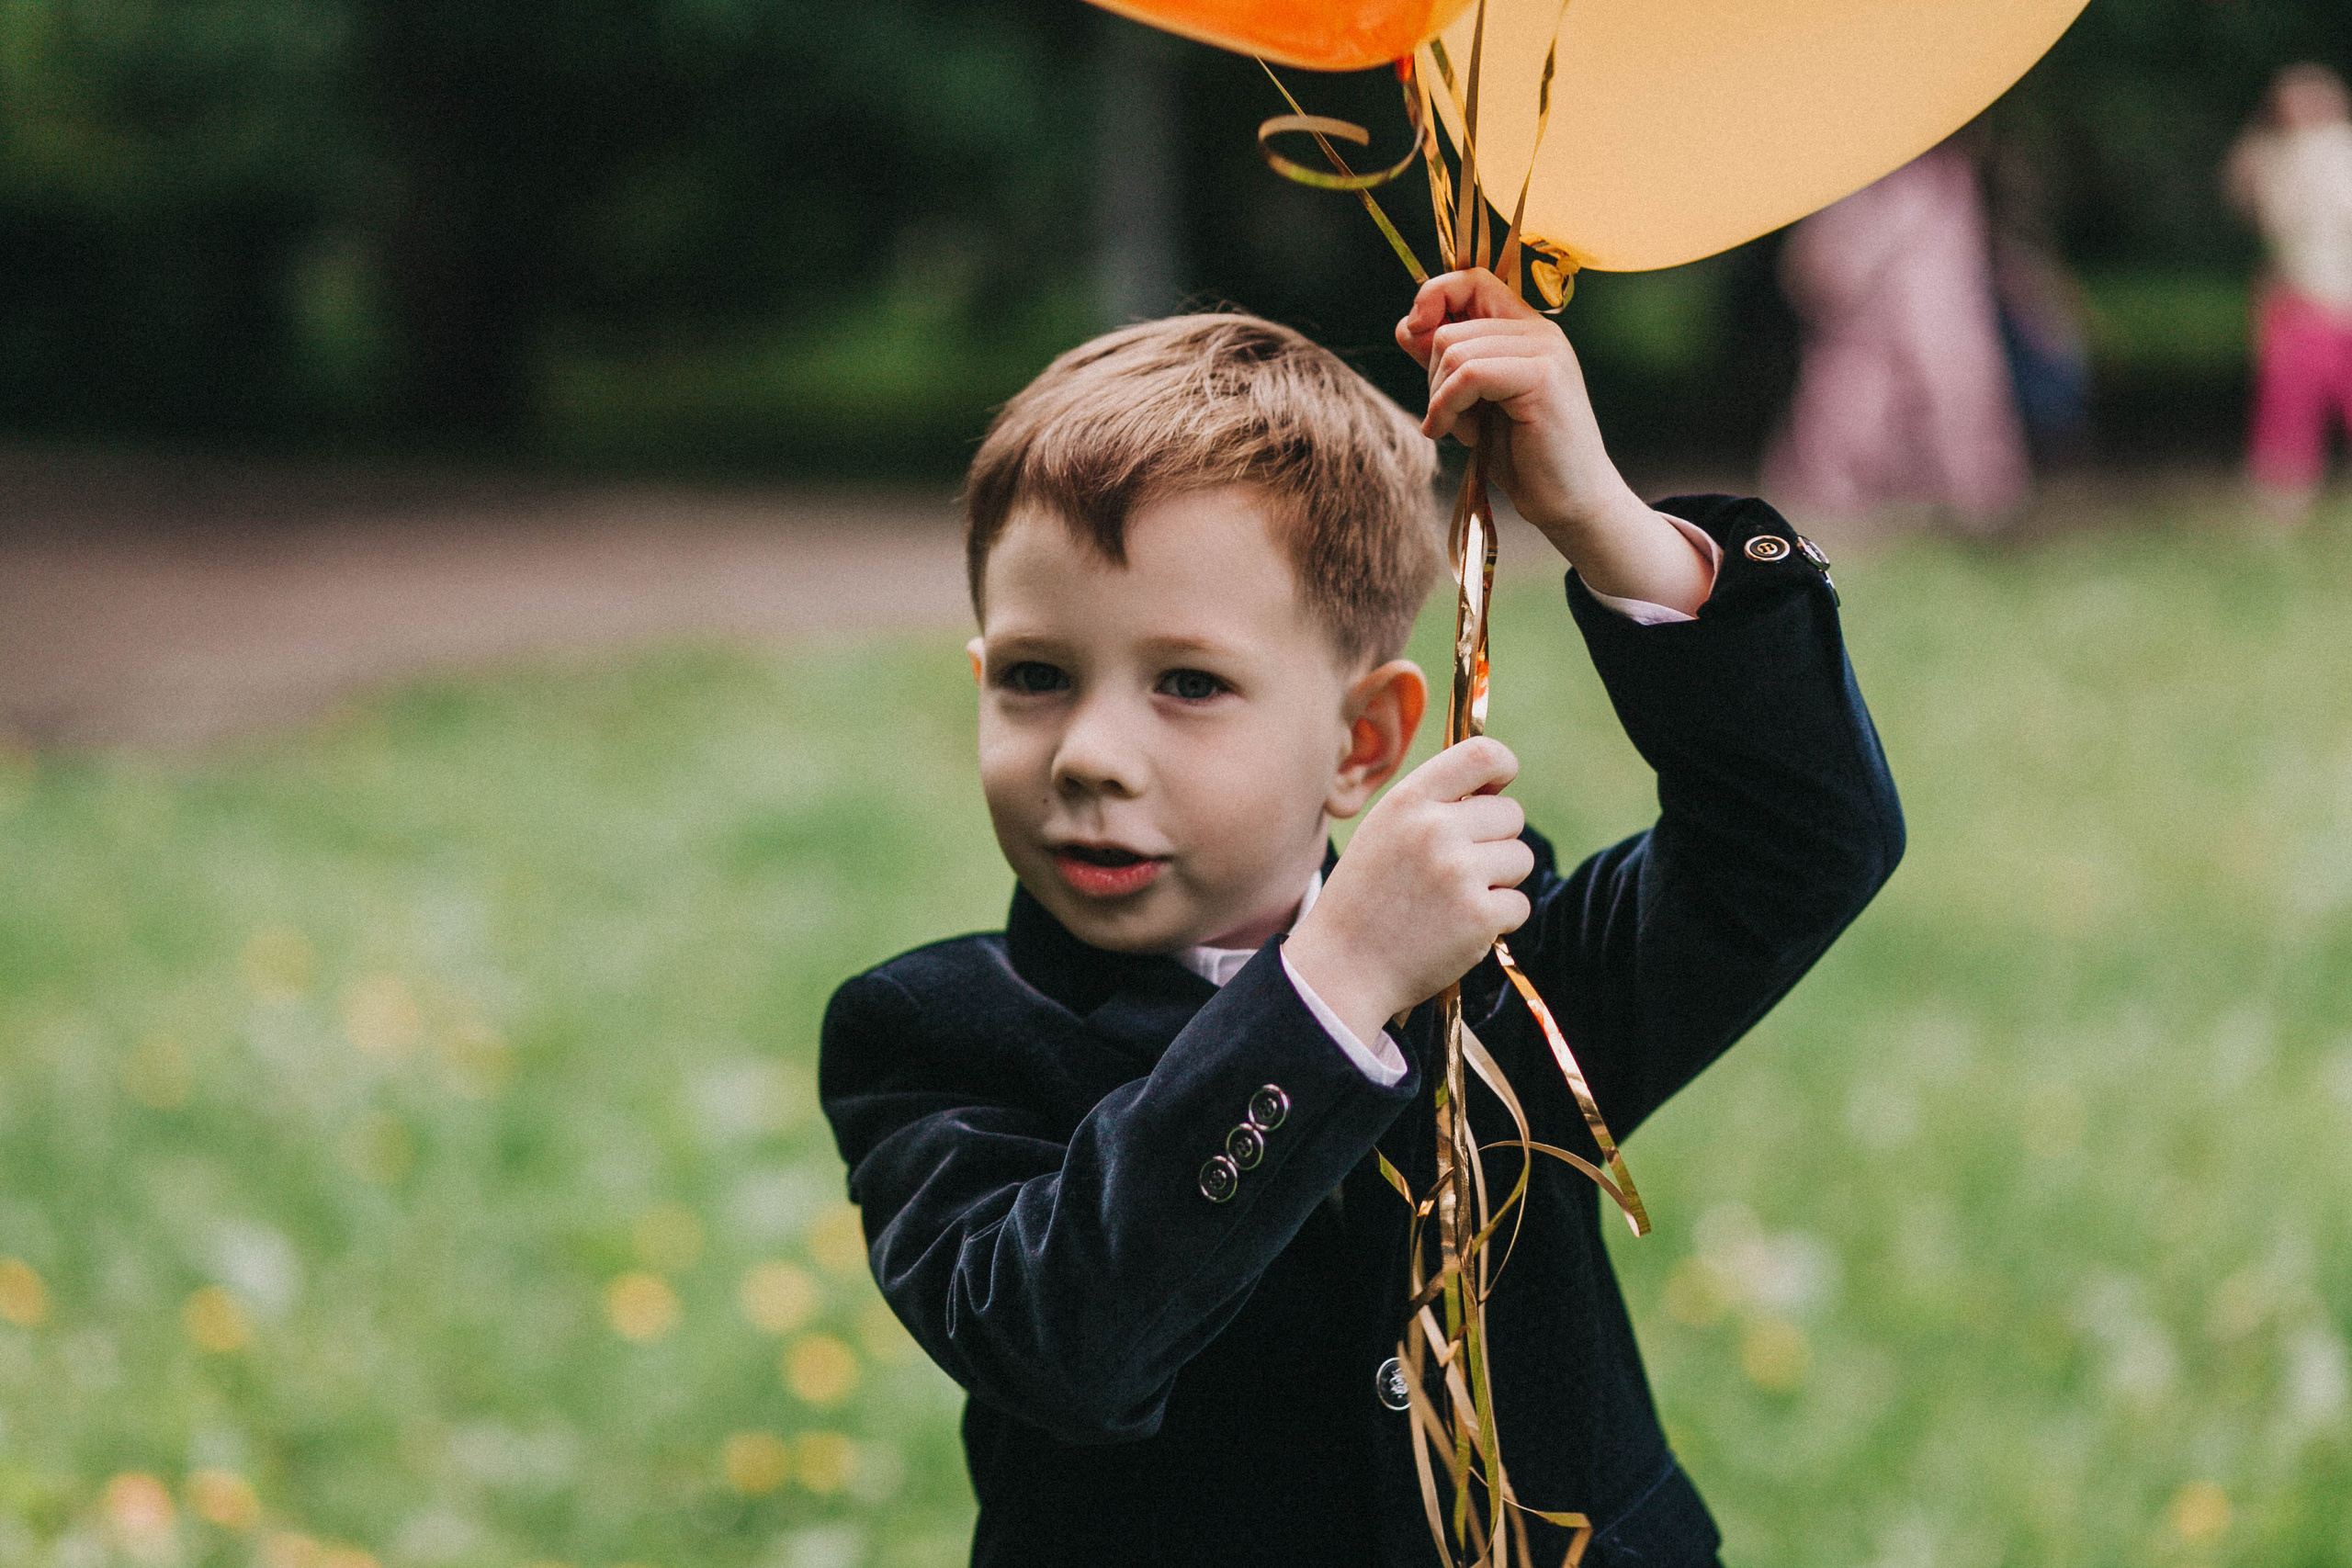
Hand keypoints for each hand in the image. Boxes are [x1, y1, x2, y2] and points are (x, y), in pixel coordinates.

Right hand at [1284, 737, 1534, 1045]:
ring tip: (1456, 901)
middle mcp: (1434, 829)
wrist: (1341, 968)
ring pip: (1521, 858)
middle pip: (1511, 815)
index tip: (1500, 786)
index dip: (1502, 767)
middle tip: (1461, 871)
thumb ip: (1430, 806)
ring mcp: (1459, 873)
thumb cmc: (1365, 900)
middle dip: (1498, 841)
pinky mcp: (1479, 916)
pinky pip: (1520, 905)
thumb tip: (1495, 791)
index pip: (1480, 755)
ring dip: (1501, 882)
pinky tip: (1460, 929)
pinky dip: (1499, 920)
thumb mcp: (1382, 832)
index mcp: (1407, 802)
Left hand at [1397, 270, 1710, 614]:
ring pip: (1454, 350)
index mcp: (1525, 329)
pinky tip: (1452, 432)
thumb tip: (1406, 326)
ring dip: (1438, 396)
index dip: (1433, 297)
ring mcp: (1544, 351)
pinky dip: (1447, 406)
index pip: (1471, 279)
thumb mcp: (1472, 400)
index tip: (1412, 335)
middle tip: (1446, 414)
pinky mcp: (1542, 377)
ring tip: (1456, 427)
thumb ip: (1445, 361)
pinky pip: (1469, 374)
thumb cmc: (1522, 454)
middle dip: (1430, 374)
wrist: (1569, 499)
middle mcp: (1539, 331)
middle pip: (1450, 325)